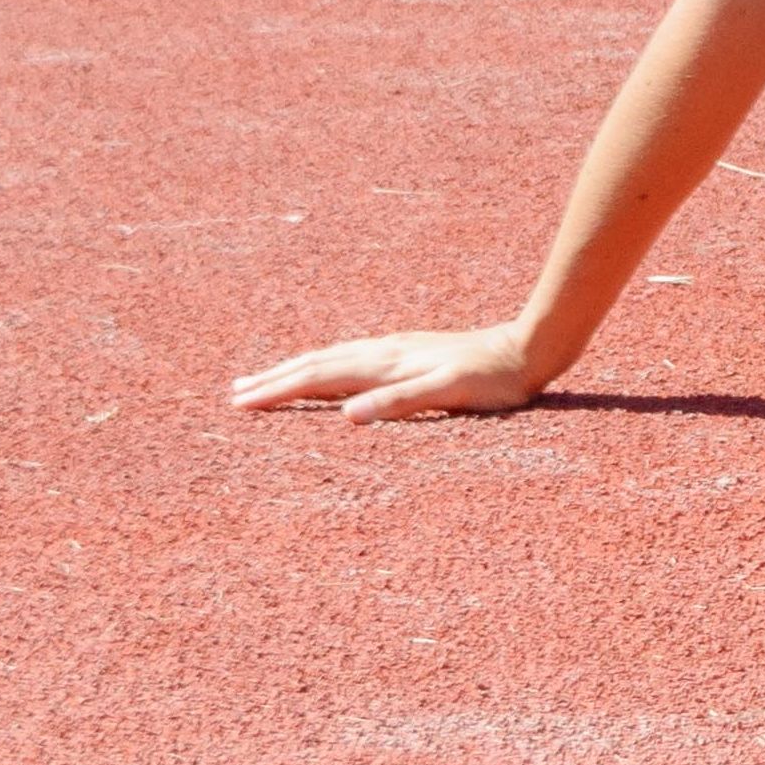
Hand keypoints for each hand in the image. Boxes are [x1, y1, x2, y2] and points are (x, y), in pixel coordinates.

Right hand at [228, 322, 540, 421]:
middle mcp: (385, 351)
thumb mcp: (448, 393)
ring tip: (266, 377)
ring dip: (296, 368)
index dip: (279, 391)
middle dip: (275, 378)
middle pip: (317, 363)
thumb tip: (347, 415)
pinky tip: (329, 370)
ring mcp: (397, 349)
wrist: (529, 349)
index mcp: (386, 363)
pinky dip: (327, 365)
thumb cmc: (492, 380)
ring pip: (333, 357)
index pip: (319, 377)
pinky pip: (354, 358)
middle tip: (235, 391)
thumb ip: (398, 402)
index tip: (241, 403)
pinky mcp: (411, 351)